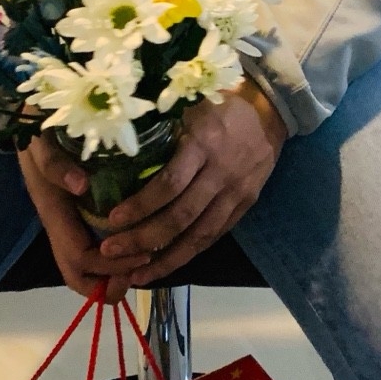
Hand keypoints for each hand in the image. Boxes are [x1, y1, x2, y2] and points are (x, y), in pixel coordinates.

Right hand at [19, 136, 146, 302]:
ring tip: (145, 257)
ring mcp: (67, 222)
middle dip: (111, 281)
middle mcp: (59, 224)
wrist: (25, 119)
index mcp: (53, 212)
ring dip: (115, 272)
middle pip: (78, 275)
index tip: (143, 253)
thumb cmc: (37, 131)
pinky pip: (93, 247)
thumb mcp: (41, 142)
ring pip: (85, 268)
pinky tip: (139, 243)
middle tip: (144, 263)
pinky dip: (116, 256)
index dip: (110, 266)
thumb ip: (54, 163)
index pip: (79, 258)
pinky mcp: (77, 214)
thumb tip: (80, 186)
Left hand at [95, 80, 287, 284]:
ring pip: (200, 235)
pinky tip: (166, 265)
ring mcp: (236, 192)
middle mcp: (220, 173)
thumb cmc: (218, 103)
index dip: (140, 205)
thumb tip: (115, 150)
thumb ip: (160, 130)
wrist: (270, 109)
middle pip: (181, 217)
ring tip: (136, 276)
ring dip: (166, 259)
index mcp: (203, 144)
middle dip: (144, 239)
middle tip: (111, 252)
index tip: (112, 219)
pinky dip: (190, 253)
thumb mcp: (188, 106)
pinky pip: (215, 235)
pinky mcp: (245, 205)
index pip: (169, 184)